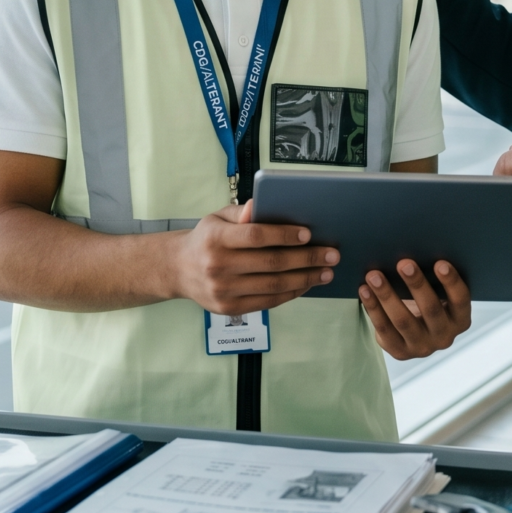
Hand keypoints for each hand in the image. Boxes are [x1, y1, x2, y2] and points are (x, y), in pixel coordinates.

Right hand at [169, 201, 339, 315]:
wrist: (180, 269)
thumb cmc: (207, 238)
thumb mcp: (218, 218)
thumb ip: (243, 213)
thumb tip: (261, 204)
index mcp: (216, 238)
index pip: (256, 236)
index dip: (284, 235)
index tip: (309, 233)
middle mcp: (218, 266)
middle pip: (271, 263)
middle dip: (306, 259)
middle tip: (332, 254)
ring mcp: (223, 291)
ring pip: (273, 286)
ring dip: (305, 279)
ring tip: (326, 271)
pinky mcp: (229, 308)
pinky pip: (268, 302)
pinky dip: (291, 292)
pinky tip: (306, 284)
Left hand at [358, 259, 472, 359]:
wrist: (412, 330)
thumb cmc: (426, 301)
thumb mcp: (437, 293)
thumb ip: (434, 278)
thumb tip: (418, 246)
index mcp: (460, 319)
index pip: (460, 300)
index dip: (452, 282)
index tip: (440, 263)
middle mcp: (444, 336)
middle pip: (431, 310)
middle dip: (416, 285)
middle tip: (403, 263)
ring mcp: (422, 347)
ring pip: (403, 320)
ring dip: (387, 295)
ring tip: (374, 275)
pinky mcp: (400, 352)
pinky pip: (384, 328)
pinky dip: (373, 307)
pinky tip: (364, 290)